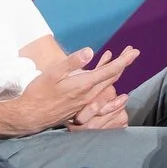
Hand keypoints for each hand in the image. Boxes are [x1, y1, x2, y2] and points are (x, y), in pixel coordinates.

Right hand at [13, 46, 137, 133]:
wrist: (31, 116)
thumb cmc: (39, 93)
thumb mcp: (52, 74)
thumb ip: (71, 62)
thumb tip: (90, 51)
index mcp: (83, 85)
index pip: (109, 71)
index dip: (123, 61)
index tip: (134, 52)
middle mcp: (88, 95)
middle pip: (112, 77)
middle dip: (123, 63)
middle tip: (132, 51)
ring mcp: (85, 101)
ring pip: (106, 84)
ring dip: (115, 71)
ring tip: (121, 59)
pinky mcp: (80, 104)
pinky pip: (98, 90)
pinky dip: (104, 78)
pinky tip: (102, 72)